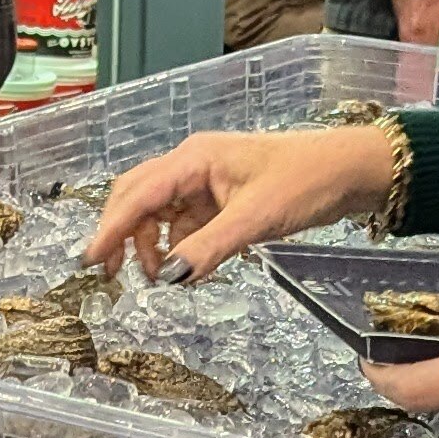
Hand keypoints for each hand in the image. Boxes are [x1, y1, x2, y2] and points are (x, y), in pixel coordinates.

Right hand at [91, 123, 394, 283]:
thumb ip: (209, 249)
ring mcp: (206, 181)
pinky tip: (187, 267)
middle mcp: (193, 165)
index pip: (137, 194)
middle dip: (121, 235)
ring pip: (160, 212)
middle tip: (112, 275)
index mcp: (194, 159)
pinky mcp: (221, 198)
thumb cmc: (306, 181)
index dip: (110, 229)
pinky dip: (179, 245)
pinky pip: (186, 222)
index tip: (89, 260)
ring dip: (152, 244)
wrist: (349, 171)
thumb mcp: (255, 220)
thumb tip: (170, 277)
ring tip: (161, 278)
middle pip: (138, 198)